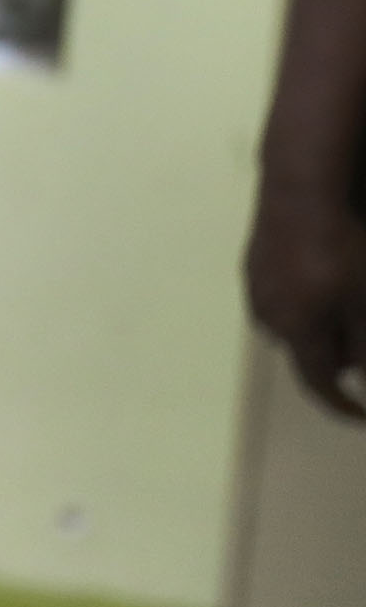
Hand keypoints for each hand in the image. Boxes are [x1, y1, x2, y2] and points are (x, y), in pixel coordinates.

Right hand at [246, 182, 365, 418]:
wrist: (301, 191)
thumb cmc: (340, 247)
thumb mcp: (365, 301)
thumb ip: (363, 344)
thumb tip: (361, 375)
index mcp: (295, 329)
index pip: (318, 383)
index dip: (341, 405)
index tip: (360, 415)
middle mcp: (268, 315)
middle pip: (307, 351)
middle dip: (337, 351)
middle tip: (361, 328)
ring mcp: (256, 288)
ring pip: (294, 324)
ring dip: (320, 323)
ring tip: (345, 297)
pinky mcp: (253, 265)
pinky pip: (281, 298)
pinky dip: (305, 300)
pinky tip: (322, 275)